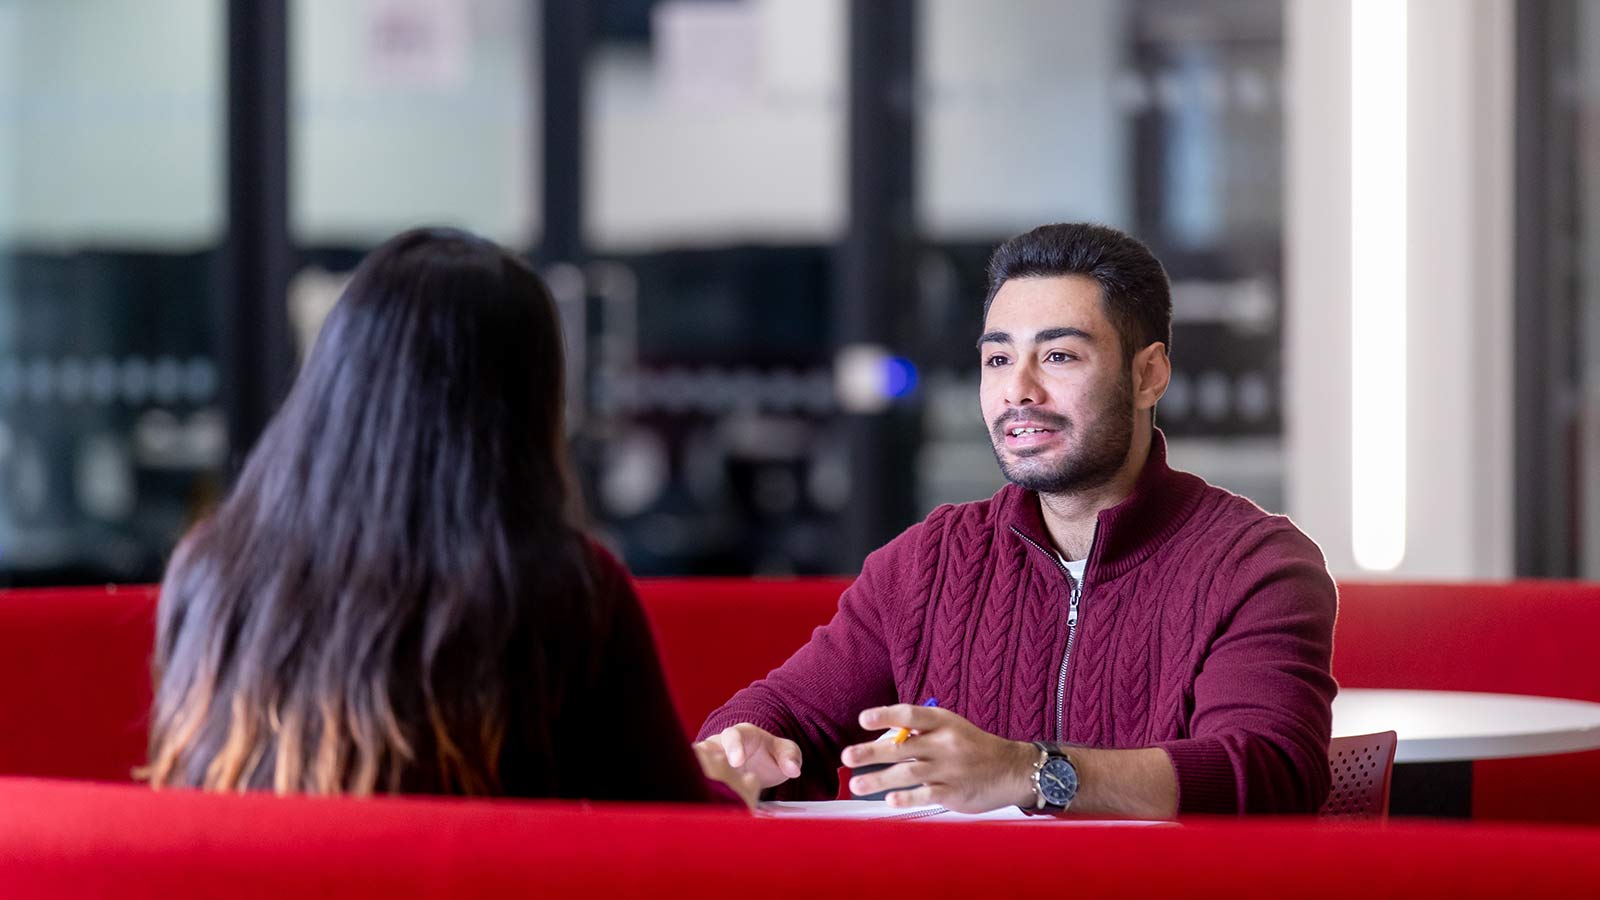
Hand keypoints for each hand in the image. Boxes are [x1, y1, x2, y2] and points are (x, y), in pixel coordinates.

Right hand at [694, 723, 802, 790]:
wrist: (756, 763)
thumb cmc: (768, 755)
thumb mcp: (784, 751)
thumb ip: (790, 756)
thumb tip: (793, 769)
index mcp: (740, 735)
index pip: (733, 736)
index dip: (734, 748)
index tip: (736, 762)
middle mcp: (718, 745)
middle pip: (705, 750)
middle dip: (707, 765)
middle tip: (714, 783)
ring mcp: (707, 760)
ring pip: (694, 766)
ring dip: (697, 779)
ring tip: (701, 796)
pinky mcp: (702, 776)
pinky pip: (695, 781)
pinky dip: (695, 791)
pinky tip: (699, 806)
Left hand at [840, 704, 1037, 812]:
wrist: (1012, 770)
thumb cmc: (973, 747)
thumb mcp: (951, 728)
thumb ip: (921, 732)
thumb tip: (884, 736)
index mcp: (943, 722)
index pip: (910, 715)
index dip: (885, 716)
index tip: (863, 720)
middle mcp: (945, 743)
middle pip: (902, 746)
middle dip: (871, 752)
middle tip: (848, 756)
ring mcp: (949, 769)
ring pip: (907, 773)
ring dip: (878, 779)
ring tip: (857, 784)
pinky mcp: (953, 792)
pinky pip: (925, 795)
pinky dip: (906, 798)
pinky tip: (889, 800)